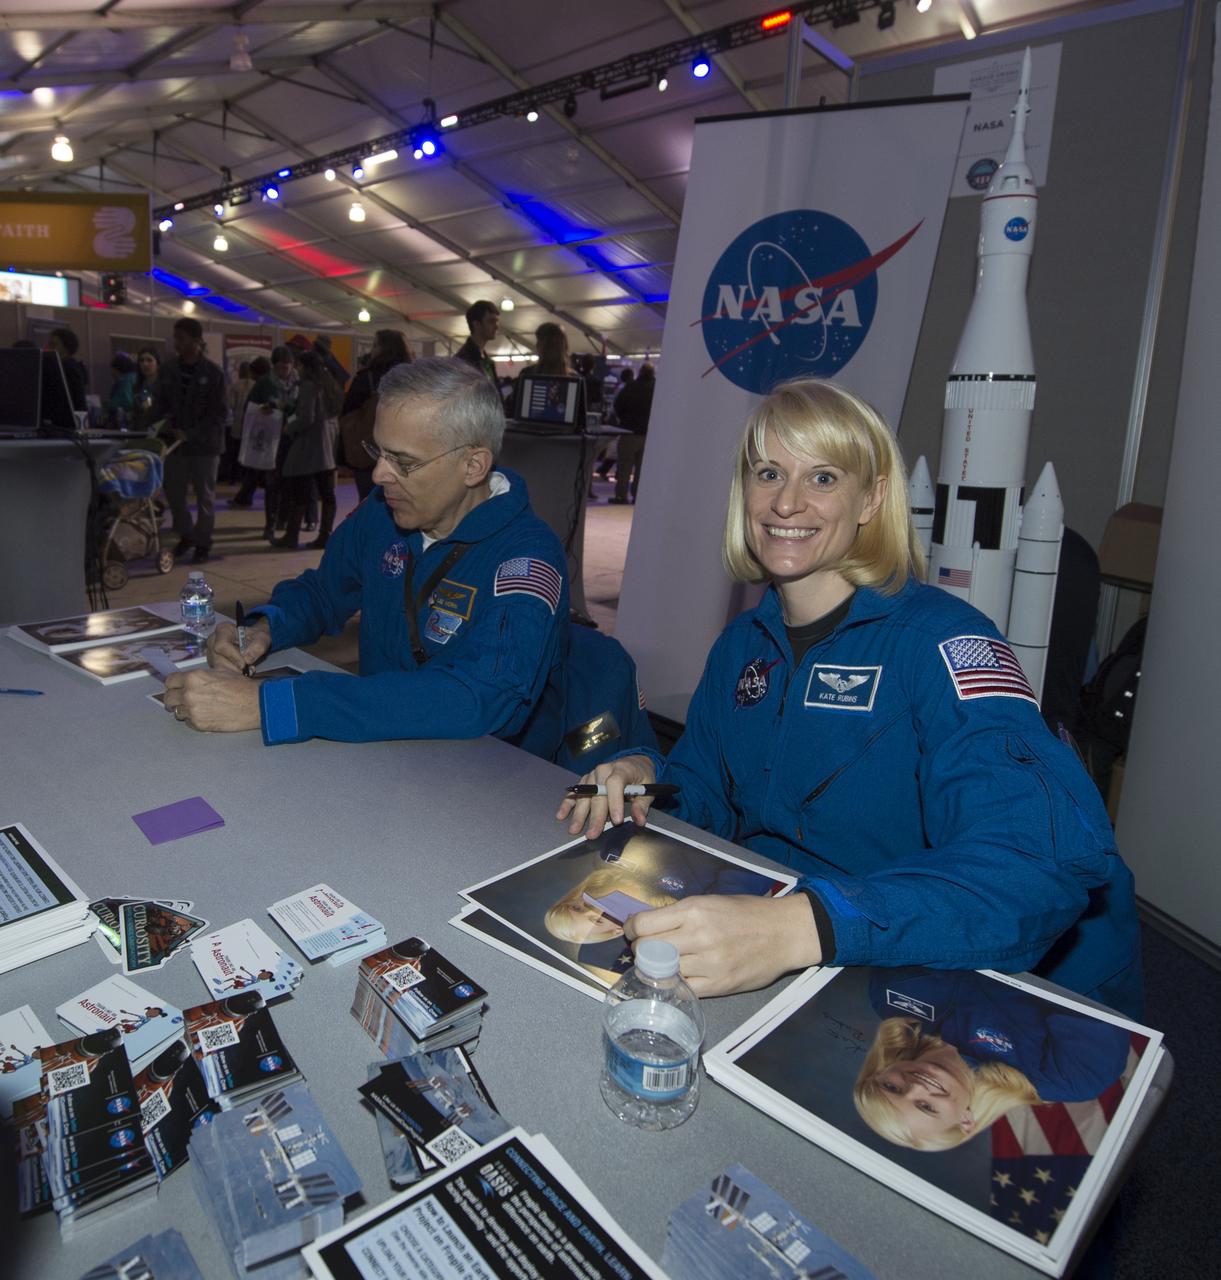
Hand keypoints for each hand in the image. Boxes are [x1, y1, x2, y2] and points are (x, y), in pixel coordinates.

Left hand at [163, 668, 261, 731]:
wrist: (255, 703)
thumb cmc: (242, 687)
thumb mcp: (220, 672)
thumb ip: (200, 676)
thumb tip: (189, 679)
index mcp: (193, 677)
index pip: (170, 681)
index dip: (174, 684)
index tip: (177, 687)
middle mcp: (189, 693)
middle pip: (168, 698)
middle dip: (174, 699)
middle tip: (182, 700)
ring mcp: (192, 710)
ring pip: (176, 711)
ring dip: (184, 710)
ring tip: (197, 708)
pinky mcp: (198, 724)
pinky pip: (188, 722)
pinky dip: (194, 720)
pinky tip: (206, 715)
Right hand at [208, 619, 270, 674]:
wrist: (253, 640)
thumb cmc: (256, 637)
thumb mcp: (263, 638)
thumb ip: (258, 646)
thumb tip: (247, 659)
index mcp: (223, 630)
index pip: (222, 645)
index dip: (233, 657)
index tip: (245, 664)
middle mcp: (213, 640)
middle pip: (218, 660)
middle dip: (235, 668)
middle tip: (249, 669)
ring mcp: (211, 652)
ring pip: (218, 668)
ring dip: (234, 672)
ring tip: (247, 669)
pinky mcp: (213, 663)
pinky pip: (220, 672)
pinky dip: (232, 674)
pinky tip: (242, 671)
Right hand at [555, 754, 655, 839]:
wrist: (633, 764)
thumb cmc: (641, 777)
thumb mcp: (648, 788)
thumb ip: (642, 805)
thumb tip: (639, 820)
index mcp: (621, 769)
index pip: (615, 784)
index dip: (615, 802)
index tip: (616, 821)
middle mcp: (604, 770)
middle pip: (598, 794)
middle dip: (596, 816)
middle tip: (593, 834)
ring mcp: (593, 775)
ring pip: (585, 795)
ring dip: (579, 814)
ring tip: (574, 830)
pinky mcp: (586, 780)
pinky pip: (576, 792)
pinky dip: (567, 804)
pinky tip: (561, 815)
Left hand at [625, 893, 821, 996]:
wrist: (784, 932)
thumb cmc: (747, 912)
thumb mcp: (710, 901)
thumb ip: (680, 915)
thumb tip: (647, 926)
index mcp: (694, 910)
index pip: (643, 924)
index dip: (632, 929)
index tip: (633, 931)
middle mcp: (698, 936)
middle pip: (647, 949)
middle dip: (642, 949)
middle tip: (647, 949)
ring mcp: (709, 963)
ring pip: (662, 971)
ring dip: (657, 968)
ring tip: (663, 963)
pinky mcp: (718, 986)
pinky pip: (683, 989)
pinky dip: (676, 983)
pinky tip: (679, 976)